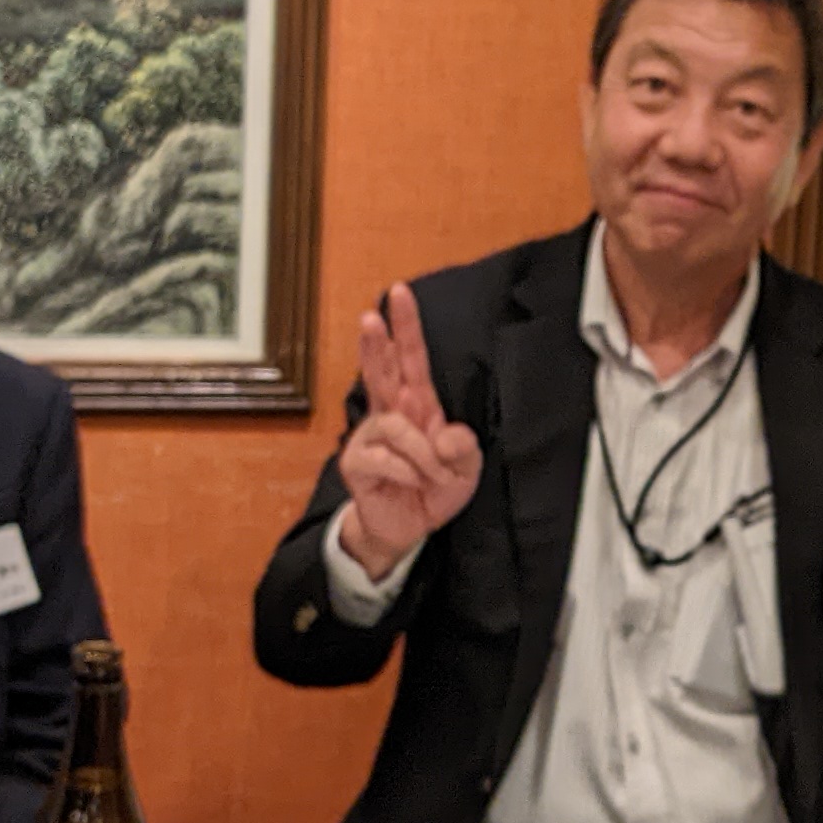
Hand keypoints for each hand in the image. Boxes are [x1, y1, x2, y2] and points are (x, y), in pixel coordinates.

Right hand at [334, 282, 481, 578]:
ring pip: (394, 426)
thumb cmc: (432, 491)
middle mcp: (390, 414)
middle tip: (371, 317)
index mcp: (418, 406)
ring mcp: (370, 437)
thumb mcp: (465, 471)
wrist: (405, 530)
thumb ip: (464, 449)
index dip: (407, 327)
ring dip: (421, 454)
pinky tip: (412, 484)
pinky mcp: (357, 462)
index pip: (411, 359)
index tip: (400, 292)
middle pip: (381, 370)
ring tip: (431, 476)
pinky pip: (385, 457)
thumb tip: (445, 433)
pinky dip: (408, 473)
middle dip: (377, 343)